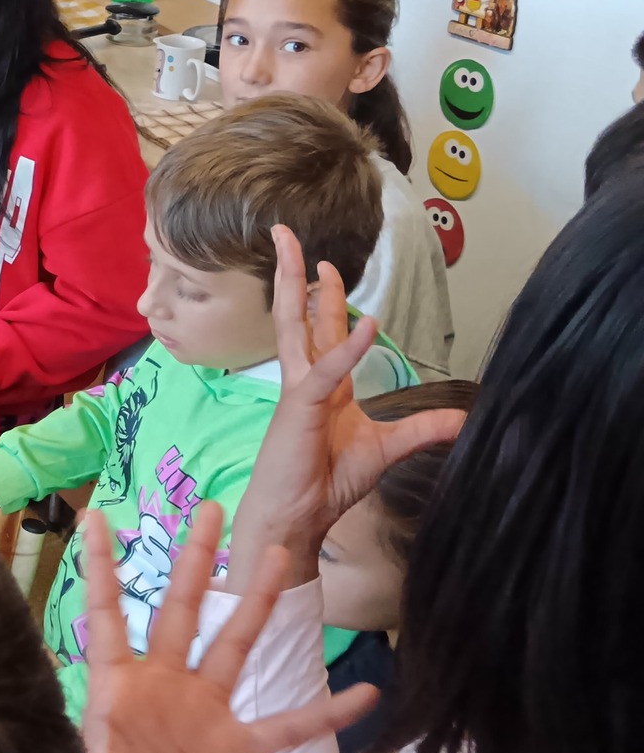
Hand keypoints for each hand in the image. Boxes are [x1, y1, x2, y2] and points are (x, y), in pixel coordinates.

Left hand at [71, 507, 378, 752]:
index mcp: (116, 686)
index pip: (107, 616)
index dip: (101, 570)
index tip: (97, 518)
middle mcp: (162, 684)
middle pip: (178, 609)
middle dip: (193, 560)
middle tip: (213, 509)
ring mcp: (202, 711)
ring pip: (233, 645)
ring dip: (257, 603)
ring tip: (282, 555)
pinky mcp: (233, 748)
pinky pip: (284, 728)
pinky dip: (322, 714)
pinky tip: (365, 694)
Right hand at [229, 226, 466, 586]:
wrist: (294, 517)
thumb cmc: (323, 484)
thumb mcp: (385, 450)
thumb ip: (422, 429)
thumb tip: (465, 419)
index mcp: (321, 386)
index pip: (319, 331)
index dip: (322, 299)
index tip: (326, 269)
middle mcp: (306, 380)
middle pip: (296, 315)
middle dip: (294, 275)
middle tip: (287, 234)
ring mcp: (299, 391)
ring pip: (294, 327)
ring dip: (295, 287)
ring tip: (296, 251)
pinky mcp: (301, 408)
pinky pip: (328, 371)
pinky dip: (348, 347)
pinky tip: (366, 323)